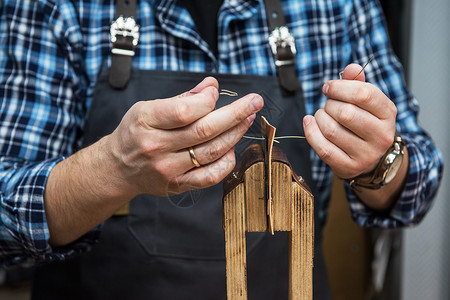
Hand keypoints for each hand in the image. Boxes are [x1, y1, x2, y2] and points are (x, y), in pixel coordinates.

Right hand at [106, 77, 263, 196]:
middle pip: (205, 130)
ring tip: (248, 120)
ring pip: (212, 151)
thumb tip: (212, 86)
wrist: (118, 168)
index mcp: (146, 121)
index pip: (184, 110)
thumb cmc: (136, 132)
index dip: (208, 100)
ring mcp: (167, 169)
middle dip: (236, 113)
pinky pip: (209, 176)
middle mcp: (156, 146)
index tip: (217, 93)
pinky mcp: (177, 185)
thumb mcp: (148, 107)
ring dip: (235, 134)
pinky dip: (226, 163)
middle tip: (255, 102)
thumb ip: (182, 97)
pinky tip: (232, 148)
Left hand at [303, 64, 396, 178]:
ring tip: (322, 115)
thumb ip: (357, 82)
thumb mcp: (367, 102)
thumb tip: (351, 68)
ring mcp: (366, 154)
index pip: (364, 94)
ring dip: (320, 118)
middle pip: (345, 113)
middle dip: (329, 104)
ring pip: (332, 130)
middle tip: (328, 105)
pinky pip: (323, 148)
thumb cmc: (364, 123)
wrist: (370, 158)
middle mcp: (381, 136)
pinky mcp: (348, 167)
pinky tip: (310, 123)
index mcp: (388, 113)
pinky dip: (311, 132)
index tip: (328, 88)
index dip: (340, 87)